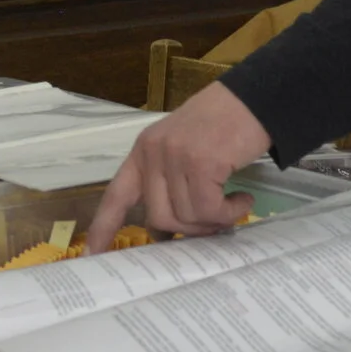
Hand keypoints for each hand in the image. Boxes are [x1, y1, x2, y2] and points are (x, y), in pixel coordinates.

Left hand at [86, 82, 272, 247]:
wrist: (256, 97)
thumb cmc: (225, 122)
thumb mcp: (184, 147)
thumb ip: (171, 181)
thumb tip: (169, 230)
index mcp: (143, 150)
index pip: (117, 194)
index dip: (104, 227)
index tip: (94, 254)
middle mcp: (153, 153)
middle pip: (158, 217)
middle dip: (189, 230)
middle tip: (214, 224)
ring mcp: (175, 157)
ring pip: (186, 217)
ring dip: (214, 221)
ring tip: (233, 207)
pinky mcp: (202, 163)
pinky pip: (210, 209)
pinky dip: (230, 213)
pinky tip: (244, 200)